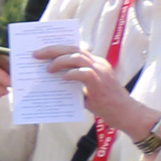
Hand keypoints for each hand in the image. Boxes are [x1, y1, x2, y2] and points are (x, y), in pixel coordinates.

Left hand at [37, 42, 159, 140]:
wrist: (124, 113)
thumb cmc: (103, 103)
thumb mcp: (85, 89)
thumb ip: (73, 81)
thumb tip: (50, 79)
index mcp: (94, 63)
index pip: (74, 48)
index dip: (57, 47)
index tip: (41, 50)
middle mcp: (98, 63)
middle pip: (73, 48)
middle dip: (53, 50)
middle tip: (36, 54)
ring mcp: (100, 71)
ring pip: (77, 57)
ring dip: (59, 60)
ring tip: (48, 68)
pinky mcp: (100, 83)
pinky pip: (84, 73)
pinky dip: (72, 73)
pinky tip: (63, 78)